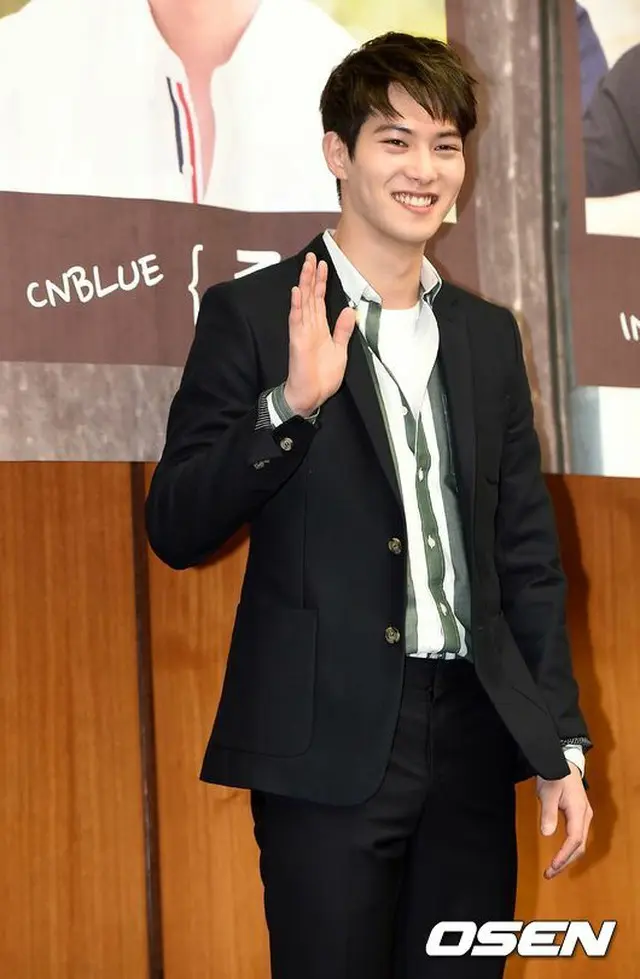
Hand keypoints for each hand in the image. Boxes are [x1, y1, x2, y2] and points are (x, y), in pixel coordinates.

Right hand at [283, 252, 356, 415]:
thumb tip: (348, 310)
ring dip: (304, 284)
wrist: (312, 395)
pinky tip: (296, 292)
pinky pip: (296, 320)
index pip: (319, 300)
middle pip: (310, 296)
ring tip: (306, 266)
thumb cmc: (323, 376)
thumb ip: (342, 330)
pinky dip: (296, 306)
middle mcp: (309, 326)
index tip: (323, 264)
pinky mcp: (297, 341)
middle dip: (311, 276)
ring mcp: (302, 332)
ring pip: (303, 303)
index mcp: (320, 327)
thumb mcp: (340, 350)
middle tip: (313, 256)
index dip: (321, 282)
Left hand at [536, 763, 592, 878]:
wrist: (564, 761)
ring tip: (553, 868)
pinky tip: (561, 855)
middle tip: (550, 873)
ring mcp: (584, 816)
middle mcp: (585, 816)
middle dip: (565, 861)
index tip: (553, 866)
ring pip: (579, 843)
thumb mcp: (548, 792)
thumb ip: (548, 813)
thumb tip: (547, 834)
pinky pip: (577, 837)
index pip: (574, 840)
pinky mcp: (579, 815)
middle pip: (579, 846)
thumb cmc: (555, 774)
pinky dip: (569, 849)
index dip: (564, 855)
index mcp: (578, 811)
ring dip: (567, 857)